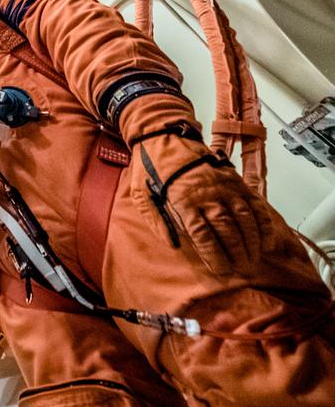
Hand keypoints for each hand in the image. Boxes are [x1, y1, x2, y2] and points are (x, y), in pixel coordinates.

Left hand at [138, 134, 276, 276]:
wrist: (162, 135)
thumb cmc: (149, 166)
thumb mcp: (141, 195)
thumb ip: (157, 221)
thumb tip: (173, 245)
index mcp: (182, 200)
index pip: (203, 235)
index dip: (215, 256)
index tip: (222, 271)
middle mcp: (207, 194)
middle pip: (227, 229)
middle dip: (237, 253)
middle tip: (242, 270)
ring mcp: (223, 186)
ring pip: (244, 218)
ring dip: (251, 241)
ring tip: (253, 259)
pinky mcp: (233, 178)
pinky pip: (253, 202)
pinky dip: (262, 221)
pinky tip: (265, 238)